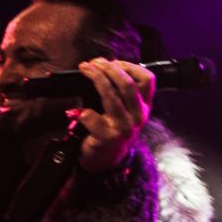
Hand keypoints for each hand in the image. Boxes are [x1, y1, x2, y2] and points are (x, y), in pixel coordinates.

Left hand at [70, 58, 155, 173]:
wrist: (107, 159)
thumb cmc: (114, 129)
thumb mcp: (126, 111)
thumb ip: (121, 92)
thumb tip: (103, 67)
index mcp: (144, 106)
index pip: (147, 79)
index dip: (130, 66)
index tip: (113, 61)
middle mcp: (137, 116)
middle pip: (127, 85)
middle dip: (110, 69)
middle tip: (94, 62)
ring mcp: (123, 127)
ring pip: (111, 97)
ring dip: (96, 79)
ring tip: (85, 70)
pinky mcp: (106, 137)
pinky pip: (92, 118)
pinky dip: (82, 112)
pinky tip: (75, 111)